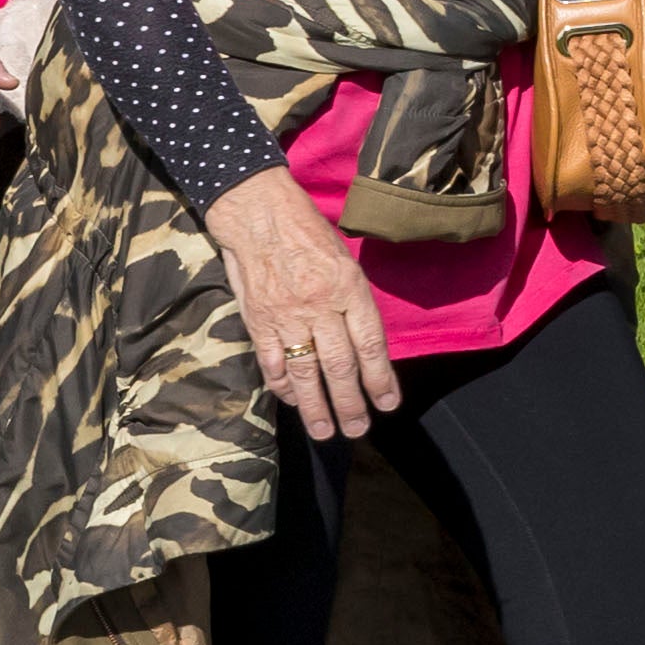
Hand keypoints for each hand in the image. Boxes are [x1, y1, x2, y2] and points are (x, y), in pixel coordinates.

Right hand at [207, 165, 393, 439]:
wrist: (258, 213)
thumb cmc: (306, 231)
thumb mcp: (344, 259)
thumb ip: (353, 301)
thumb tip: (363, 345)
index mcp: (348, 288)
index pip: (370, 345)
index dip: (380, 380)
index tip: (387, 404)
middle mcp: (320, 305)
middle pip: (340, 365)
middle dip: (350, 403)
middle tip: (357, 430)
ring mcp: (287, 315)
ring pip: (305, 371)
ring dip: (316, 406)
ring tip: (325, 431)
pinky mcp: (258, 320)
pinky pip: (271, 361)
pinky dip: (282, 385)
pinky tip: (291, 400)